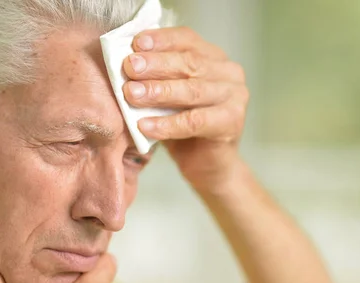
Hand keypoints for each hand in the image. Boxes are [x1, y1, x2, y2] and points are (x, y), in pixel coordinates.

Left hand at [122, 27, 248, 193]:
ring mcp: (235, 97)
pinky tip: (145, 126)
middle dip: (156, 65)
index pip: (187, 40)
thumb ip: (154, 78)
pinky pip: (195, 121)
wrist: (207, 165)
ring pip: (193, 91)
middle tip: (129, 68)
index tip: (135, 44)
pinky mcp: (232, 123)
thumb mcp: (166, 97)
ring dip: (159, 92)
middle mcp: (229, 73)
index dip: (161, 40)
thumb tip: (125, 62)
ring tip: (132, 95)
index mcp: (214, 58)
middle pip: (190, 64)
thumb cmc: (182, 126)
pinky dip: (167, 124)